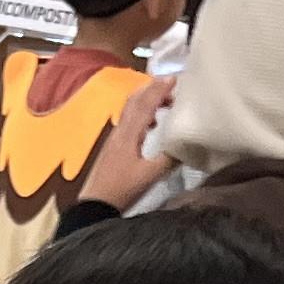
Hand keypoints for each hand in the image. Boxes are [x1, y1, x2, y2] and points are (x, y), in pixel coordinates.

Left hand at [78, 78, 172, 210]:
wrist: (95, 205)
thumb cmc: (123, 189)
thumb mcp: (150, 175)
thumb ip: (170, 158)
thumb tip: (188, 143)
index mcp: (130, 133)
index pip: (145, 104)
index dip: (159, 89)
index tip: (174, 78)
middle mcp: (121, 130)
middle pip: (135, 100)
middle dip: (152, 88)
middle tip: (171, 84)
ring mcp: (115, 137)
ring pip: (131, 109)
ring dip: (147, 100)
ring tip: (166, 102)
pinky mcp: (114, 145)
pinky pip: (129, 120)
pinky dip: (142, 113)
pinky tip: (152, 124)